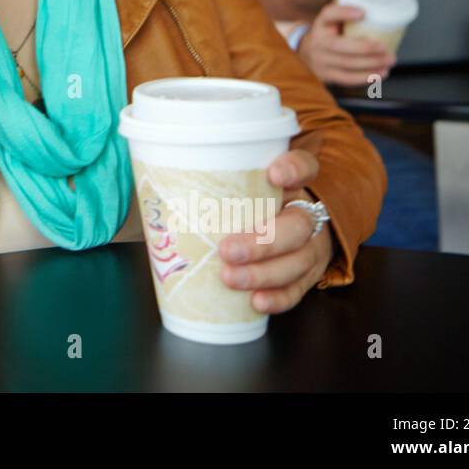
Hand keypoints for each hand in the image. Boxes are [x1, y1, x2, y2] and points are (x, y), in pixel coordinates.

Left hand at [218, 149, 333, 313]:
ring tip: (230, 278)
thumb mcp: (240, 187)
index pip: (304, 167)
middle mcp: (305, 214)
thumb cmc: (249, 206)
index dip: (294, 169)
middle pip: (298, 225)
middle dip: (263, 241)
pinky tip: (256, 301)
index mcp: (291, 184)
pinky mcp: (307, 277)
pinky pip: (298, 290)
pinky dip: (278, 297)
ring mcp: (311, 248)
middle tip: (227, 250)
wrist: (288, 235)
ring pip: (299, 261)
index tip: (272, 174)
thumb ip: (214, 182)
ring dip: (264, 273)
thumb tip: (157, 178)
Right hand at [298, 4, 395, 85]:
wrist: (308, 52)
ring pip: (347, 65)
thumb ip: (349, 13)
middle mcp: (317, 42)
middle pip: (341, 46)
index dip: (344, 13)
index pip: (328, 14)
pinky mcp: (326, 76)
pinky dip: (366, 77)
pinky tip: (380, 74)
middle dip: (366, 48)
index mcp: (321, 24)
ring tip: (389, 61)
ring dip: (371, 64)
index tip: (363, 13)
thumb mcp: (334, 19)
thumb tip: (377, 10)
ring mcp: (320, 61)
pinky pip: (347, 79)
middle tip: (385, 48)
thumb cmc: (330, 32)